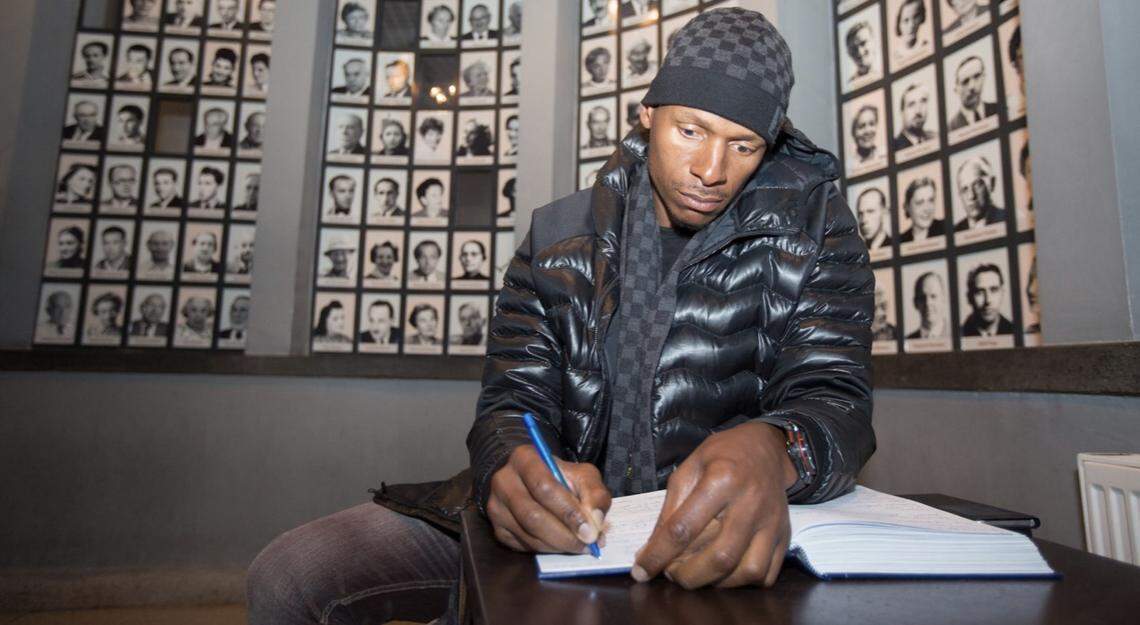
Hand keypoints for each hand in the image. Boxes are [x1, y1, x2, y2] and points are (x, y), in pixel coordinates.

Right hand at [487, 445, 611, 553]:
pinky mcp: (497, 529)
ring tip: (580, 545)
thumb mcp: (582, 475)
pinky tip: (562, 544)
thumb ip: (594, 493)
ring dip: (559, 545)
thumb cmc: (561, 477)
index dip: (568, 511)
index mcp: (524, 459)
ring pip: (528, 535)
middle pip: (533, 515)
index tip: (590, 530)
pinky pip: (524, 546)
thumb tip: (595, 521)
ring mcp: (497, 507)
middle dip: (565, 535)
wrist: (531, 482)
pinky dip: (548, 550)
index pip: (544, 487)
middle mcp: (503, 481)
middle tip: (588, 544)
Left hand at [633, 421, 796, 588]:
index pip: (683, 528)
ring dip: (716, 583)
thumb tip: (652, 549)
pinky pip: (766, 574)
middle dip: (688, 576)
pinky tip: (724, 572)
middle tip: (671, 574)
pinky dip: (741, 582)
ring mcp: (772, 522)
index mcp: (721, 479)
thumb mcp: (688, 468)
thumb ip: (670, 508)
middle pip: (720, 557)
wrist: (765, 448)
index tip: (641, 571)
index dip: (658, 555)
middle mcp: (751, 503)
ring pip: (748, 571)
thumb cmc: (722, 456)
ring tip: (697, 573)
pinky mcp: (784, 536)